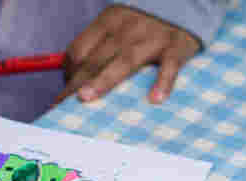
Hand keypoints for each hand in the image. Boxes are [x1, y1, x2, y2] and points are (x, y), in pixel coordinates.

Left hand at [56, 5, 200, 104]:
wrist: (183, 8)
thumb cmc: (140, 29)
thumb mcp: (115, 29)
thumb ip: (96, 49)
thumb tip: (70, 79)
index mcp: (107, 22)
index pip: (78, 49)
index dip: (68, 73)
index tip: (65, 93)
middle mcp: (126, 29)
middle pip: (95, 59)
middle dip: (76, 83)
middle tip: (63, 105)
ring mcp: (151, 38)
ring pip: (124, 62)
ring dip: (103, 81)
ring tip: (86, 98)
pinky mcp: (176, 48)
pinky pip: (169, 66)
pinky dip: (163, 82)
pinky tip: (155, 99)